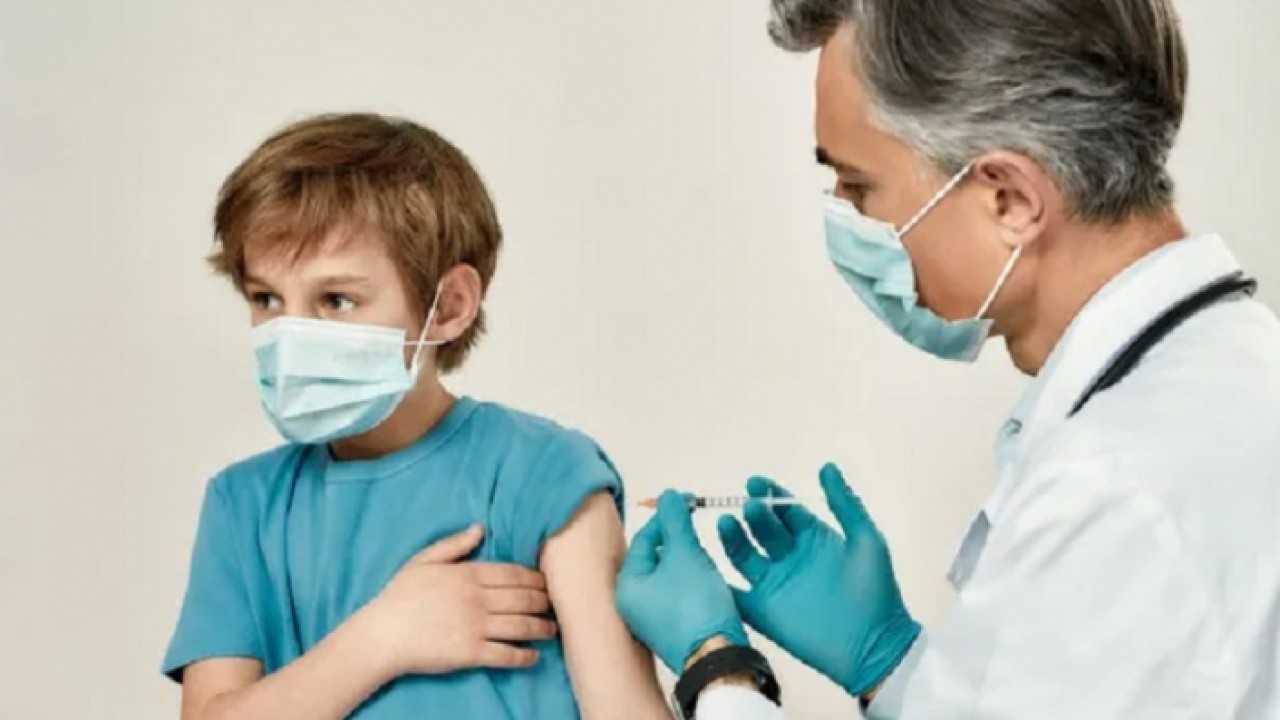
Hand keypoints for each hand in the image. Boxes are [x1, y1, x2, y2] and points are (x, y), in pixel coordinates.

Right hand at [364, 524, 556, 677]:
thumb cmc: (398, 596)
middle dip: (544, 602)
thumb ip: (454, 544)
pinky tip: (533, 656)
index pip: (513, 573)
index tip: (544, 583)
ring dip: (542, 628)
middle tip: (553, 605)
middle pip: (524, 598)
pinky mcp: (471, 653)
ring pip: (521, 626)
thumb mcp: (423, 561)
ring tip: (551, 630)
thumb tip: (480, 528)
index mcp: (468, 574)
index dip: (534, 579)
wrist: (381, 635)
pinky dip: (524, 656)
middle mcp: (477, 599)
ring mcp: (475, 626)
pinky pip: (506, 654)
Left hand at [615, 490, 748, 672]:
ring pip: (668, 576)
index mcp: (627, 587)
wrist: (719, 657)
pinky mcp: (674, 630)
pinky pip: (678, 594)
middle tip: (696, 524)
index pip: (643, 539)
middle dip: (676, 538)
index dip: (666, 516)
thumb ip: (675, 520)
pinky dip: (691, 580)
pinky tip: (707, 576)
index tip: (686, 501)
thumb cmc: (696, 607)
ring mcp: (653, 620)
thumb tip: (668, 495)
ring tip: (704, 551)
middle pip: (654, 558)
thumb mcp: (686, 554)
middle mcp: (633, 605)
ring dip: (685, 559)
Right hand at [716, 464, 919, 696]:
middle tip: (749, 506)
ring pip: (744, 555)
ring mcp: (774, 584)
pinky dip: (719, 582)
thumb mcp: (866, 541)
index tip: (756, 483)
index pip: (785, 509)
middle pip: (763, 528)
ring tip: (727, 524)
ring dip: (733, 539)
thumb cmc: (875, 591)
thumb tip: (826, 467)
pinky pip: (735, 594)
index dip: (771, 494)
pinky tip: (707, 567)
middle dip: (754, 515)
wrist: (874, 647)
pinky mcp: (763, 612)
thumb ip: (846, 504)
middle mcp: (789, 557)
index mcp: (813, 538)